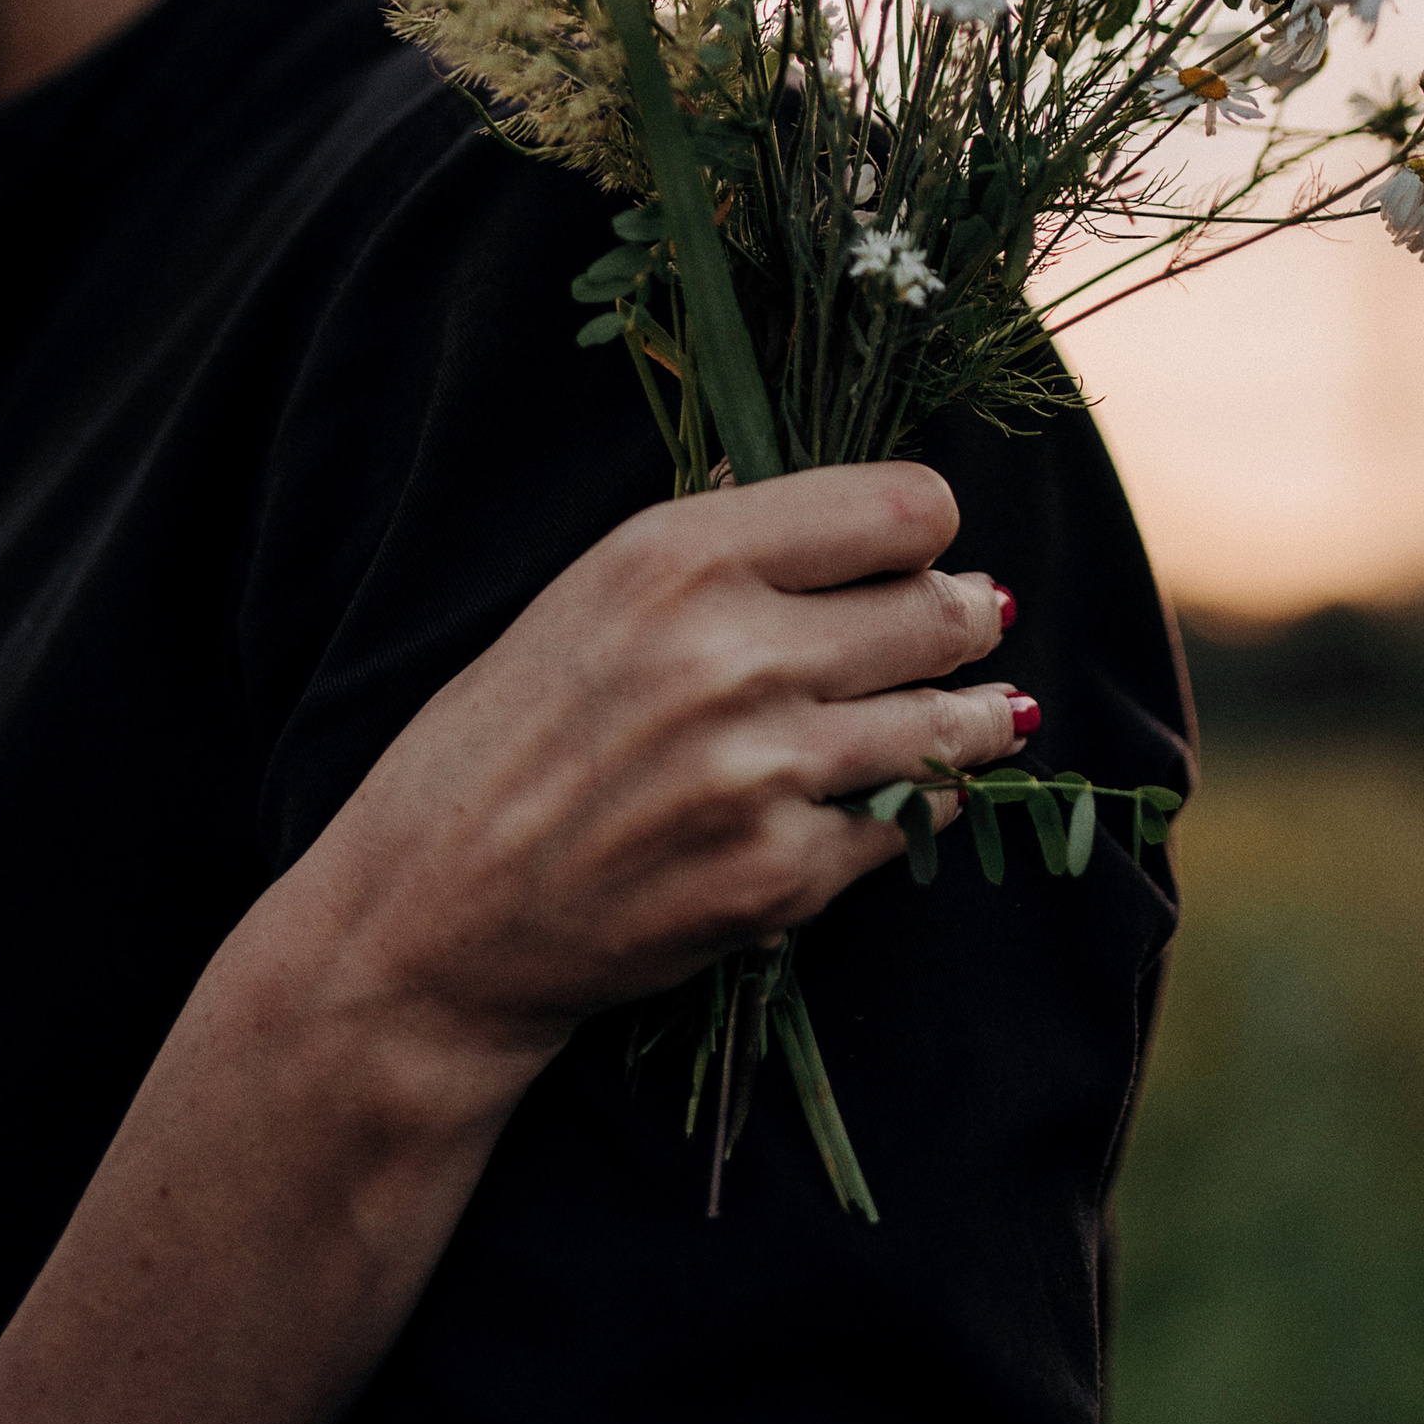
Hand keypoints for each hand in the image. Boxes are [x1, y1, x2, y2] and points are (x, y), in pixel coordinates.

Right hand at [297, 463, 1020, 1069]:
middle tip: (974, 621)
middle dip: (967, 617)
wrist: (434, 914)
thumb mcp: (590, 593)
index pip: (903, 509)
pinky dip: (919, 808)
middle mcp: (728, 652)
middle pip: (943, 611)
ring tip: (989, 712)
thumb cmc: (505, 739)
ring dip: (976, 717)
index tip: (924, 551)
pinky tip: (911, 792)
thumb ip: (720, 544)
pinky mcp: (777, 878)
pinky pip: (908, 823)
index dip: (926, 533)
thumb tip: (857, 515)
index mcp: (677, 556)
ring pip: (948, 722)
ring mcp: (760, 772)